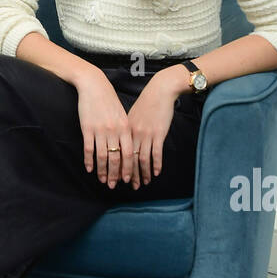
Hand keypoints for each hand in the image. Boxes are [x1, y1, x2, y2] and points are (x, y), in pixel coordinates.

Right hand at [76, 71, 139, 188]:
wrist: (94, 85)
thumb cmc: (109, 100)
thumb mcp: (122, 114)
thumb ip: (125, 131)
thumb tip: (128, 148)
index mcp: (125, 128)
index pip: (130, 153)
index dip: (128, 168)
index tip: (127, 179)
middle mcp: (114, 130)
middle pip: (117, 158)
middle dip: (116, 174)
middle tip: (113, 185)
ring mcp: (100, 130)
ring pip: (103, 156)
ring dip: (103, 171)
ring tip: (102, 180)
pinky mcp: (87, 128)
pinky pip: (89, 149)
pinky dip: (89, 161)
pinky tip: (89, 169)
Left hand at [124, 69, 183, 183]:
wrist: (160, 91)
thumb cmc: (146, 103)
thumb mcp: (131, 116)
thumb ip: (126, 130)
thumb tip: (122, 143)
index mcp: (124, 129)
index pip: (118, 153)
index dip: (117, 167)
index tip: (116, 178)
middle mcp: (133, 133)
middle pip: (128, 159)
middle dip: (128, 174)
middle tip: (129, 186)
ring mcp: (146, 134)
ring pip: (142, 159)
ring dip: (142, 173)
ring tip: (143, 183)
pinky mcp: (158, 133)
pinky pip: (156, 153)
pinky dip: (156, 165)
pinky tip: (155, 173)